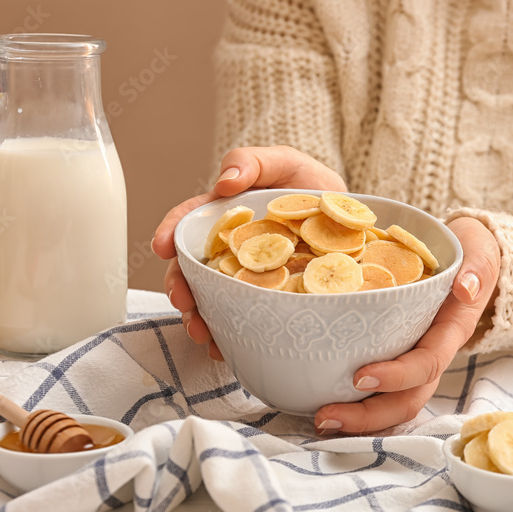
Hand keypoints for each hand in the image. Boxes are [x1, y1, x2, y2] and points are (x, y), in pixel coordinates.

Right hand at [152, 146, 346, 357]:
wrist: (351, 220)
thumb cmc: (310, 187)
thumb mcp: (285, 164)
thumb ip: (252, 162)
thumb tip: (224, 182)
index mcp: (225, 216)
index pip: (188, 223)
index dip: (170, 233)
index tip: (161, 247)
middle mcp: (229, 251)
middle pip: (192, 270)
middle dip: (181, 288)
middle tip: (184, 302)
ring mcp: (246, 280)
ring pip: (212, 301)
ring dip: (201, 319)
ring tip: (203, 334)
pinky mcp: (266, 303)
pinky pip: (243, 322)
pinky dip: (230, 337)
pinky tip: (227, 349)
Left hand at [314, 217, 500, 434]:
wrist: (468, 255)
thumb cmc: (469, 252)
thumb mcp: (478, 252)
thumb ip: (476, 268)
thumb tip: (465, 288)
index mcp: (451, 333)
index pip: (426, 364)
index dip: (396, 376)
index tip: (360, 377)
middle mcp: (432, 355)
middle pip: (407, 399)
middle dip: (369, 414)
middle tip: (326, 415)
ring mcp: (414, 360)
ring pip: (392, 403)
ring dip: (358, 418)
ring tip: (319, 419)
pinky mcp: (397, 357)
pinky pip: (380, 391)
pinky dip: (354, 404)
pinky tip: (321, 404)